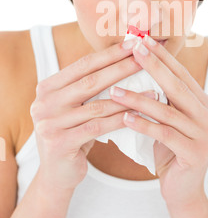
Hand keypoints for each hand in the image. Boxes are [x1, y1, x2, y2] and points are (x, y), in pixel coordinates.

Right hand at [30, 38, 144, 190]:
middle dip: (122, 68)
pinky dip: (122, 119)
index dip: (110, 53)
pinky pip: (98, 127)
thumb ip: (89, 86)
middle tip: (145, 58)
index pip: (83, 64)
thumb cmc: (73, 134)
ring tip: (154, 89)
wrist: (56, 175)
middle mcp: (44, 102)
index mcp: (47, 87)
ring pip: (98, 105)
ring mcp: (49, 123)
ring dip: (129, 96)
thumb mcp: (75, 107)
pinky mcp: (60, 143)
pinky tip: (141, 113)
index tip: (134, 43)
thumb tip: (125, 57)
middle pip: (91, 80)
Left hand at [109, 36, 207, 209]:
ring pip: (167, 111)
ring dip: (138, 99)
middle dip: (153, 66)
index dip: (162, 56)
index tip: (142, 39)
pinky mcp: (196, 154)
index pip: (181, 74)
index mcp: (204, 104)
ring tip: (114, 90)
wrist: (183, 191)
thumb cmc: (169, 150)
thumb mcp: (168, 120)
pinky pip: (165, 134)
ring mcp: (206, 135)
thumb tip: (137, 66)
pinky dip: (144, 125)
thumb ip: (162, 98)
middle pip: (177, 86)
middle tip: (133, 49)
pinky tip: (124, 118)